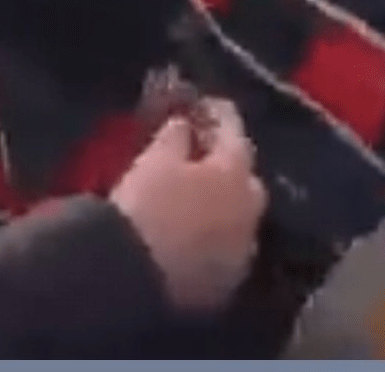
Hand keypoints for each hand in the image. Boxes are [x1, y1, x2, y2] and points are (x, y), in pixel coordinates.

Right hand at [110, 99, 267, 312]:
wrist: (134, 278)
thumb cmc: (146, 207)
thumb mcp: (155, 160)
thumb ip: (176, 136)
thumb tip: (186, 126)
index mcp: (236, 173)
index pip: (234, 132)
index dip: (219, 114)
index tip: (206, 104)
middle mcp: (250, 209)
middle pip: (245, 176)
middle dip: (227, 162)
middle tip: (202, 154)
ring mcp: (243, 247)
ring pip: (238, 214)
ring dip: (223, 201)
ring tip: (196, 195)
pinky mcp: (228, 279)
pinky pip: (226, 245)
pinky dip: (214, 232)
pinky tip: (193, 231)